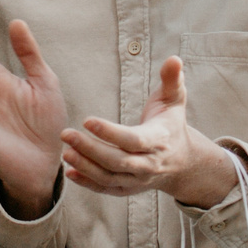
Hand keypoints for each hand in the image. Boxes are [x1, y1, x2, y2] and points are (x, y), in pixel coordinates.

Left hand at [58, 55, 247, 208]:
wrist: (182, 161)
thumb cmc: (171, 124)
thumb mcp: (175, 100)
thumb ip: (172, 79)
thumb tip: (174, 59)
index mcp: (159, 140)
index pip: (132, 140)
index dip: (110, 132)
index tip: (87, 120)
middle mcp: (149, 164)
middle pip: (117, 161)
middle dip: (90, 150)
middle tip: (66, 134)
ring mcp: (138, 180)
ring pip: (110, 178)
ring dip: (86, 167)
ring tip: (65, 152)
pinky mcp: (128, 189)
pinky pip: (107, 189)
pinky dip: (88, 184)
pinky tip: (70, 172)